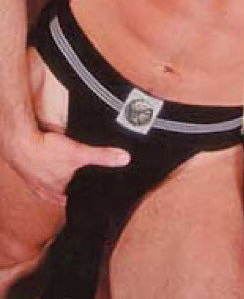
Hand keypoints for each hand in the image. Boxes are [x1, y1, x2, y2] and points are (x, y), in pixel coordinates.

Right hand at [7, 130, 129, 205]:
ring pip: (52, 180)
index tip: (94, 194)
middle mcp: (45, 190)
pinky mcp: (29, 166)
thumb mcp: (78, 154)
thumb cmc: (44, 152)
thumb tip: (124, 158)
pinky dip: (50, 163)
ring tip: (70, 165)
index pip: (75, 201)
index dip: (85, 197)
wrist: (19, 142)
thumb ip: (102, 156)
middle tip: (85, 176)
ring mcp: (35, 180)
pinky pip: (43, 168)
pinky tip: (55, 154)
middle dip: (74, 183)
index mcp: (57, 194)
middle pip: (64, 190)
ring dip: (60, 173)